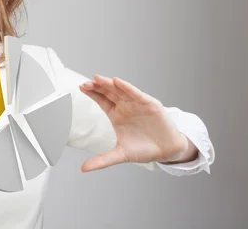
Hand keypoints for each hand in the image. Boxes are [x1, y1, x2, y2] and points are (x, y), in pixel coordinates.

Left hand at [77, 75, 192, 171]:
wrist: (167, 150)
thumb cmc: (144, 149)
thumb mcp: (120, 155)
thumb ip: (102, 160)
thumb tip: (84, 169)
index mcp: (116, 114)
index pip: (101, 100)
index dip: (92, 94)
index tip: (81, 87)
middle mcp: (125, 106)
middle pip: (108, 93)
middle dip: (97, 87)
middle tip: (86, 83)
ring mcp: (136, 104)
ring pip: (120, 91)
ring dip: (109, 84)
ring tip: (98, 79)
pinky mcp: (150, 104)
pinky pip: (136, 94)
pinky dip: (127, 88)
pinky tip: (118, 82)